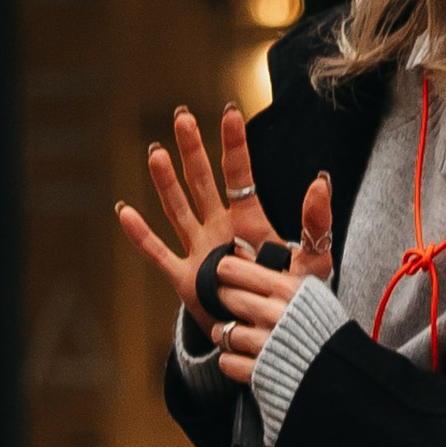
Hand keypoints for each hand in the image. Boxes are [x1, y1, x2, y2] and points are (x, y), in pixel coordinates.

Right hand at [118, 106, 330, 380]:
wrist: (270, 335)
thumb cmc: (292, 295)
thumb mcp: (314, 259)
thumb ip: (317, 223)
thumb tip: (321, 181)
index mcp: (249, 220)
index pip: (239, 174)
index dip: (234, 144)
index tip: (230, 112)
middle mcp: (220, 228)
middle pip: (202, 182)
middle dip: (192, 150)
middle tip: (182, 116)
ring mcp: (199, 251)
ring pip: (178, 209)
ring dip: (166, 182)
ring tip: (156, 152)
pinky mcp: (185, 279)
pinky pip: (159, 254)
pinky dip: (141, 235)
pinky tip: (124, 211)